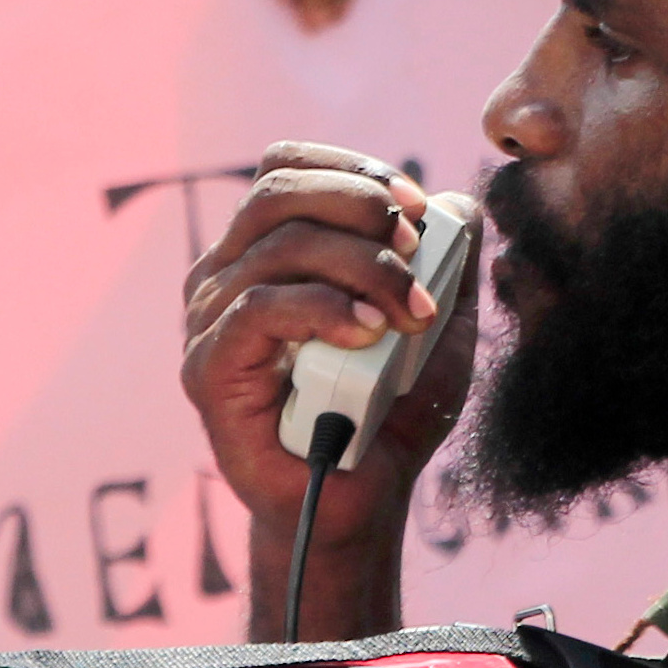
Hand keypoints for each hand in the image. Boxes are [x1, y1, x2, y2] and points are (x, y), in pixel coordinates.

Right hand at [179, 143, 483, 636]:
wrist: (363, 500)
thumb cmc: (390, 409)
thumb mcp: (436, 323)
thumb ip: (448, 261)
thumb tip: (458, 201)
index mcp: (266, 249)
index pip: (286, 167)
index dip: (354, 169)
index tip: (419, 207)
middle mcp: (225, 274)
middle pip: (277, 191)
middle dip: (360, 204)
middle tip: (416, 249)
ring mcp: (210, 320)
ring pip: (278, 247)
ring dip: (361, 267)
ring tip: (409, 311)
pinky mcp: (210, 369)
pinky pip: (259, 309)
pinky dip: (323, 309)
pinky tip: (369, 333)